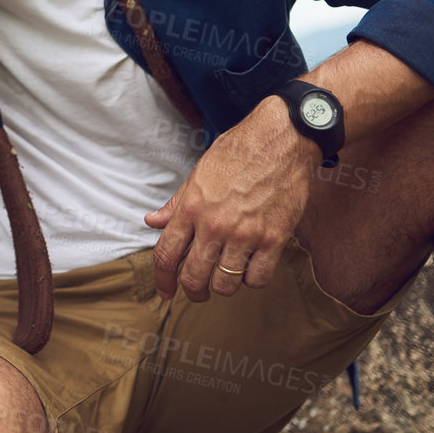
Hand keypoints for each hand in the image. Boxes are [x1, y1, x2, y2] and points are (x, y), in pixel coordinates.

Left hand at [143, 98, 318, 301]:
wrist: (281, 140)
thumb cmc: (238, 152)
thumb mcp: (198, 174)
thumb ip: (176, 204)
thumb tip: (152, 221)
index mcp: (191, 208)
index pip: (166, 255)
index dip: (162, 280)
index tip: (165, 292)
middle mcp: (214, 225)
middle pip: (194, 277)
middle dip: (192, 291)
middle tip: (198, 291)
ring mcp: (245, 234)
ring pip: (225, 284)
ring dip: (223, 286)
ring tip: (226, 275)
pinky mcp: (274, 239)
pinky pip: (258, 279)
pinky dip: (252, 280)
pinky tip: (251, 267)